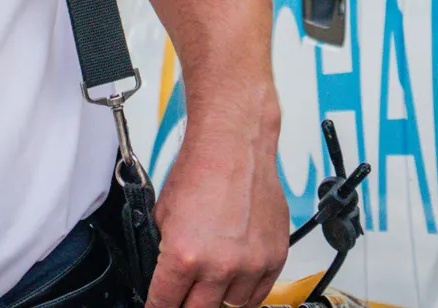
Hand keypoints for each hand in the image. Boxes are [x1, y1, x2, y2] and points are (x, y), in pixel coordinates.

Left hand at [144, 101, 288, 307]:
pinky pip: (260, 295)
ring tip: (211, 284)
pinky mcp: (274, 257)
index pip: (164, 304)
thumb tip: (168, 276)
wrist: (235, 146)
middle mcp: (219, 265)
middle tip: (183, 297)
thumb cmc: (200, 170)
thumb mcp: (163, 215)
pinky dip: (246, 294)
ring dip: (218, 299)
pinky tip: (235, 282)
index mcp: (184, 255)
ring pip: (232, 307)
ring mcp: (250, 264)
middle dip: (186, 306)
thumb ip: (166, 252)